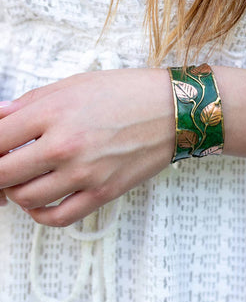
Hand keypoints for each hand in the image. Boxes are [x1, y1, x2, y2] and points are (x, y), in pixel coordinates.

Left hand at [0, 68, 174, 225]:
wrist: (172, 110)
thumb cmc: (129, 92)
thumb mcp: (77, 84)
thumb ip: (32, 101)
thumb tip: (0, 117)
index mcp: (54, 113)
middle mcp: (65, 146)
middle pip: (2, 174)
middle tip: (5, 165)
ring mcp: (85, 173)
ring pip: (26, 198)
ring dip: (17, 190)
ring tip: (27, 177)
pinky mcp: (103, 193)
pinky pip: (58, 217)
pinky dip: (40, 214)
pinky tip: (42, 201)